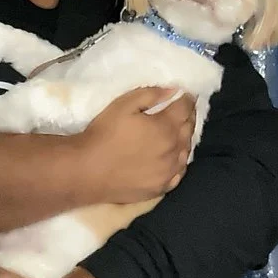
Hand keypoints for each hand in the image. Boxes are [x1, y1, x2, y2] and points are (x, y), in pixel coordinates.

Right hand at [76, 87, 196, 204]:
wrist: (88, 171)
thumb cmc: (104, 134)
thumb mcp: (123, 104)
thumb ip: (151, 94)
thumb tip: (174, 90)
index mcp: (166, 127)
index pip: (185, 108)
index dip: (187, 99)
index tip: (185, 94)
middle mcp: (173, 149)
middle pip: (189, 129)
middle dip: (188, 116)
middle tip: (184, 110)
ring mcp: (169, 171)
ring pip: (186, 151)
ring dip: (185, 139)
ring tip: (178, 132)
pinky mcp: (161, 187)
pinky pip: (178, 172)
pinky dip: (179, 162)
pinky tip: (173, 158)